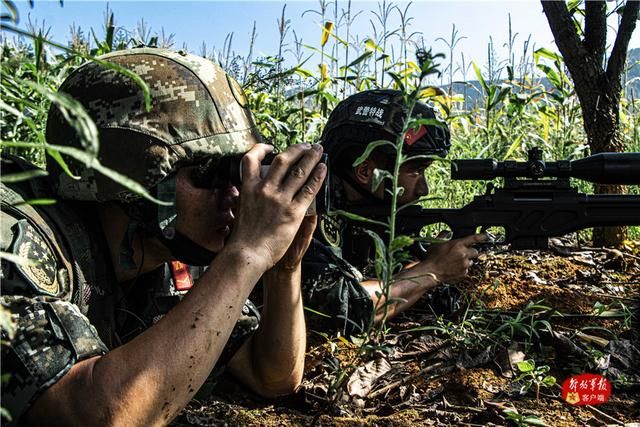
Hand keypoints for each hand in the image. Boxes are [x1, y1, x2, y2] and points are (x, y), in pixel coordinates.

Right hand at [226, 143, 325, 270]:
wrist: (247, 254)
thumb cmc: (243, 236)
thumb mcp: (242, 208)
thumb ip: (251, 195)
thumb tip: (257, 186)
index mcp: (248, 188)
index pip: (251, 159)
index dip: (261, 149)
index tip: (271, 147)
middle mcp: (264, 189)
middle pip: (283, 160)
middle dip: (297, 149)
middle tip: (306, 145)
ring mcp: (279, 200)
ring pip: (299, 171)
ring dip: (311, 158)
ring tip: (319, 150)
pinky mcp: (293, 212)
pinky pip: (309, 190)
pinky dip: (317, 177)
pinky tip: (323, 169)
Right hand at [421, 233, 487, 282]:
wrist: (431, 273)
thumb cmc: (432, 259)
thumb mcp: (436, 243)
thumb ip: (443, 236)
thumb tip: (447, 232)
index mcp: (458, 245)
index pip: (474, 238)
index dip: (482, 236)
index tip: (486, 236)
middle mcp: (464, 254)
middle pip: (475, 252)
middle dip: (470, 252)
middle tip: (462, 253)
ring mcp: (464, 265)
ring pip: (471, 261)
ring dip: (466, 261)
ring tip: (455, 262)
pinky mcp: (464, 274)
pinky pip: (466, 270)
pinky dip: (462, 269)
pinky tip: (453, 268)